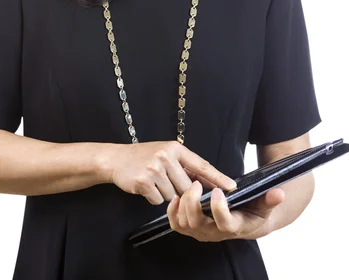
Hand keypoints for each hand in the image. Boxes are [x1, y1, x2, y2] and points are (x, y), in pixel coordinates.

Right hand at [102, 141, 236, 204]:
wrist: (117, 159)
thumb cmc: (144, 157)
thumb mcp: (166, 153)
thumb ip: (185, 166)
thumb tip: (208, 183)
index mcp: (175, 148)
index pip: (201, 165)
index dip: (218, 177)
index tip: (232, 186)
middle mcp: (166, 156)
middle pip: (187, 186)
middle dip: (181, 190)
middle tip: (167, 181)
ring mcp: (154, 169)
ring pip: (173, 195)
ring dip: (165, 193)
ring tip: (154, 181)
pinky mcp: (144, 182)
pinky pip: (159, 200)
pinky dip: (154, 197)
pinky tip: (146, 186)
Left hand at [167, 180, 284, 241]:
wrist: (245, 221)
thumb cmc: (254, 210)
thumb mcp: (265, 204)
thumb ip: (270, 199)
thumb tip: (279, 194)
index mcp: (235, 226)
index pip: (225, 223)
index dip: (220, 208)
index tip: (219, 190)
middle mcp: (215, 233)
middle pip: (198, 223)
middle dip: (194, 202)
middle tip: (197, 183)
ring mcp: (202, 232)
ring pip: (184, 223)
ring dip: (183, 204)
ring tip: (189, 185)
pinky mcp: (191, 227)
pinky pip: (176, 224)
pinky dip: (172, 211)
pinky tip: (176, 196)